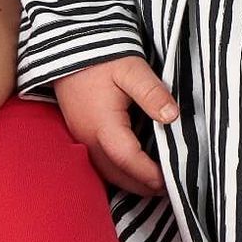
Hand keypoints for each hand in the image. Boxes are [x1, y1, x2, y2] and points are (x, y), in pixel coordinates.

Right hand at [52, 55, 178, 195]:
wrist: (69, 50)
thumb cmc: (103, 59)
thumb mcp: (132, 70)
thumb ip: (152, 93)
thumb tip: (172, 117)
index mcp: (102, 125)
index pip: (127, 158)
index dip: (148, 173)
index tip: (170, 181)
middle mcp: (88, 138)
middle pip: (116, 173)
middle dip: (142, 185)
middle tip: (170, 190)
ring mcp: (82, 139)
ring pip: (107, 172)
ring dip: (130, 182)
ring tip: (156, 185)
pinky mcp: (81, 135)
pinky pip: (100, 163)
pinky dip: (119, 172)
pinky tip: (135, 170)